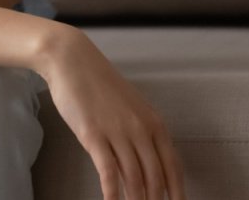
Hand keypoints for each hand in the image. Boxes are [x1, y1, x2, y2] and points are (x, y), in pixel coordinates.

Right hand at [41, 27, 186, 199]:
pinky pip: (107, 171)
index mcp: (154, 123)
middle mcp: (140, 129)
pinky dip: (112, 192)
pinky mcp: (93, 135)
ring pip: (134, 177)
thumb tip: (144, 162)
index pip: (172, 166)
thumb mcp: (130, 108)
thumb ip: (140, 133)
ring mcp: (117, 132)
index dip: (176, 191)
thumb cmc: (99, 84)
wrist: (72, 61)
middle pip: (155, 176)